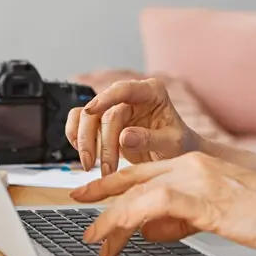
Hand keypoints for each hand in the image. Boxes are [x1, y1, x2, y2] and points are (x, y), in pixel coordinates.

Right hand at [65, 72, 199, 175]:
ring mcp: (115, 108)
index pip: (124, 89)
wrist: (176, 154)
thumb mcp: (172, 143)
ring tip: (90, 166)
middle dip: (95, 139)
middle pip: (102, 110)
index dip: (106, 98)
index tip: (92, 111)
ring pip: (87, 117)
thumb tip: (124, 137)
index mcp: (151, 92)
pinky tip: (83, 155)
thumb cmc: (179, 144)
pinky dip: (76, 137)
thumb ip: (151, 139)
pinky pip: (81, 123)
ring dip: (84, 142)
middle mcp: (131, 97)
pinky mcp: (104, 122)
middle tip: (95, 165)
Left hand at [69, 152, 255, 255]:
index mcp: (196, 164)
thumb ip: (182, 218)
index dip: (113, 183)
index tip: (90, 194)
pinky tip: (117, 232)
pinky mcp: (202, 197)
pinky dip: (127, 218)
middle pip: (133, 178)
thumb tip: (151, 231)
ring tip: (97, 239)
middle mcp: (191, 165)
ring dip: (110, 218)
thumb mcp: (217, 214)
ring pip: (137, 193)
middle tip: (79, 213)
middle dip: (101, 195)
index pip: (145, 171)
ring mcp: (196, 178)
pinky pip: (152, 204)